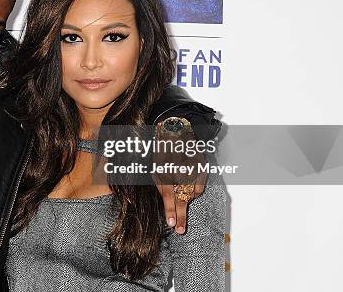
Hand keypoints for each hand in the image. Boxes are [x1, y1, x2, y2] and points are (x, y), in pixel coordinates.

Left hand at [152, 117, 207, 233]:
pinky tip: (189, 185)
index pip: (167, 193)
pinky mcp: (202, 164)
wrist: (176, 127)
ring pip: (192, 192)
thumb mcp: (155, 165)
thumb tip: (166, 200)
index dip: (170, 210)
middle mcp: (179, 169)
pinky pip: (200, 185)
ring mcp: (192, 167)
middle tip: (181, 230)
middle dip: (181, 215)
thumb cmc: (162, 149)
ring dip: (187, 198)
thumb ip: (160, 183)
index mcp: (164, 168)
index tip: (172, 224)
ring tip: (182, 192)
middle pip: (181, 197)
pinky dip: (195, 189)